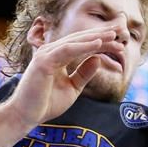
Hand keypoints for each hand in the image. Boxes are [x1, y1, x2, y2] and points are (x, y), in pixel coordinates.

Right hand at [2, 27, 123, 126]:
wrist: (27, 116)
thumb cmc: (46, 103)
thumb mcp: (72, 87)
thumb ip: (84, 73)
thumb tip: (99, 58)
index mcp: (57, 56)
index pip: (81, 44)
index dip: (100, 41)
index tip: (118, 41)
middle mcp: (51, 51)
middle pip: (80, 39)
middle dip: (100, 34)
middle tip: (120, 30)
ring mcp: (46, 54)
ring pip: (75, 42)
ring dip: (95, 38)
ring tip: (113, 36)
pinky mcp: (43, 62)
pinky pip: (66, 51)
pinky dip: (82, 47)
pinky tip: (97, 44)